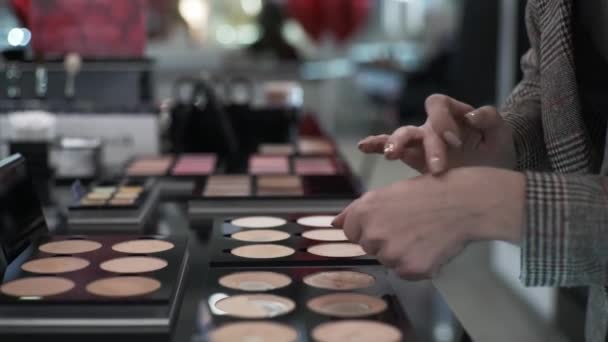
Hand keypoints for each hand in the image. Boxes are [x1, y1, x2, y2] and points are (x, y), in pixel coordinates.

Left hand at [332, 167, 524, 279]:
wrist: (463, 202)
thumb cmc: (427, 193)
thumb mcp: (387, 192)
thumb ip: (356, 210)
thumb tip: (333, 223)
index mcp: (364, 212)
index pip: (352, 233)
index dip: (371, 226)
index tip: (390, 219)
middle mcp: (373, 234)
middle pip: (369, 248)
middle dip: (385, 240)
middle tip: (410, 225)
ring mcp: (391, 253)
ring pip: (388, 261)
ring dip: (402, 252)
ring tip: (422, 233)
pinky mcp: (411, 269)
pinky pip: (406, 273)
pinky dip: (417, 264)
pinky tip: (430, 246)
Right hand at [358, 94, 515, 173]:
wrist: (493, 177)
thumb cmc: (496, 152)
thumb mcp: (502, 134)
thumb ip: (490, 118)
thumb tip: (470, 116)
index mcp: (452, 114)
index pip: (437, 104)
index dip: (442, 119)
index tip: (456, 142)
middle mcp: (433, 127)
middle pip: (418, 125)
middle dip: (426, 145)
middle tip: (440, 167)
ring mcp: (421, 144)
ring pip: (401, 137)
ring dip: (394, 144)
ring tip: (391, 154)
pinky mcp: (414, 160)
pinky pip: (390, 149)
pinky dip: (376, 145)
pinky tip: (364, 146)